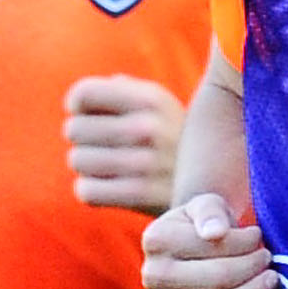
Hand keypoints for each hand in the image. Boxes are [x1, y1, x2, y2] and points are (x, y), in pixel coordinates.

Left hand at [63, 73, 183, 212]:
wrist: (214, 188)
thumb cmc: (174, 142)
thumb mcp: (160, 107)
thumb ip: (121, 92)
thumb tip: (79, 98)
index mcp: (150, 98)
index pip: (83, 94)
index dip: (77, 105)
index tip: (88, 115)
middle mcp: (148, 127)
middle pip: (73, 129)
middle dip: (82, 139)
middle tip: (103, 146)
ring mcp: (145, 163)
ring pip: (77, 160)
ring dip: (87, 166)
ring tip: (109, 167)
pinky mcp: (140, 196)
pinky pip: (85, 191)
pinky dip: (90, 191)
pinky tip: (108, 188)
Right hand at [141, 194, 272, 288]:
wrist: (191, 245)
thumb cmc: (204, 222)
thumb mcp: (207, 205)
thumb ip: (211, 212)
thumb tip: (215, 233)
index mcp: (155, 240)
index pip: (211, 247)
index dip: (243, 243)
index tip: (257, 236)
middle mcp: (152, 274)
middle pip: (217, 279)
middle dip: (252, 269)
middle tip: (268, 259)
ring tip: (270, 279)